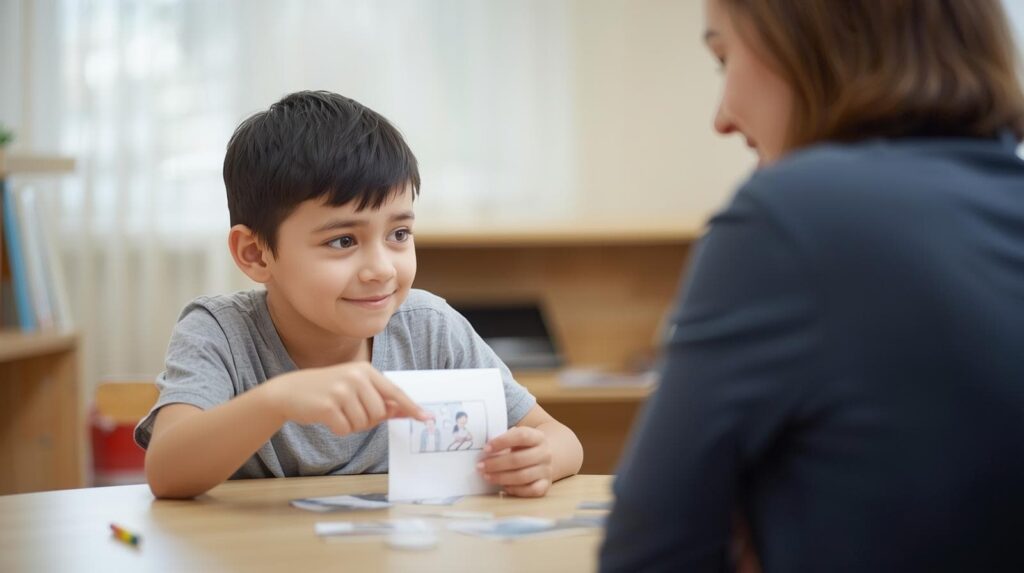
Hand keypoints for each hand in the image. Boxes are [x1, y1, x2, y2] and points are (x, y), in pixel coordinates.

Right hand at [264, 362, 431, 434]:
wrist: (289, 391)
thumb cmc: (326, 392)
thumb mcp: (355, 389)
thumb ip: (380, 400)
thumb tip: (404, 411)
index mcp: (366, 370)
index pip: (395, 392)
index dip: (411, 407)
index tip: (426, 417)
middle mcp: (356, 376)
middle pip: (379, 413)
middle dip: (368, 420)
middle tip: (349, 412)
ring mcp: (342, 389)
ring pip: (363, 423)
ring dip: (352, 425)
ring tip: (337, 412)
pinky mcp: (329, 405)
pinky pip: (346, 429)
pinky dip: (338, 429)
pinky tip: (328, 417)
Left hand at [477, 426, 551, 496]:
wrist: (543, 458)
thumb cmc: (523, 448)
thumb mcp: (516, 439)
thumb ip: (503, 441)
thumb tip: (484, 451)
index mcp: (538, 437)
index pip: (521, 436)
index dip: (502, 442)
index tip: (486, 449)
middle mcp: (545, 453)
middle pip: (519, 459)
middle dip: (496, 464)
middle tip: (480, 466)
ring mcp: (547, 470)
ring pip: (522, 476)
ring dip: (501, 477)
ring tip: (486, 476)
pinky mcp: (546, 485)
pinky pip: (530, 490)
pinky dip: (515, 489)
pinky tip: (503, 487)